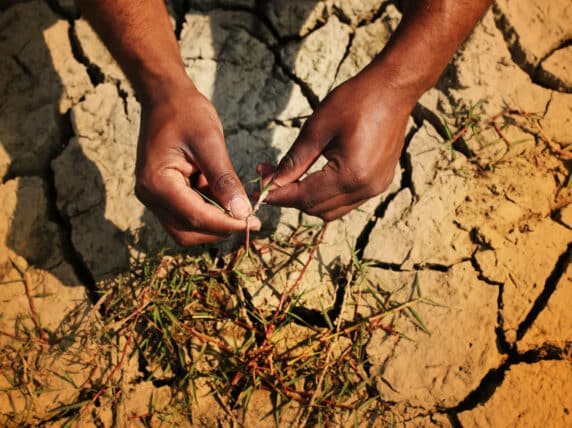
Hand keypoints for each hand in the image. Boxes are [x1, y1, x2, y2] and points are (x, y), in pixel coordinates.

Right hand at [135, 82, 259, 245]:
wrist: (165, 97)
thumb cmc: (186, 113)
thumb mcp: (209, 142)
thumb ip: (224, 179)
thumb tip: (242, 212)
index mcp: (157, 183)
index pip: (195, 217)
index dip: (227, 224)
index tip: (254, 223)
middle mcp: (150, 195)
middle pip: (188, 231)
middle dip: (219, 229)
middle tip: (249, 218)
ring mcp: (154, 197)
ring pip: (187, 227)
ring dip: (214, 221)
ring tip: (238, 204)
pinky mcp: (163, 194)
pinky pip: (186, 214)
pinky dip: (208, 210)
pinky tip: (224, 194)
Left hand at [259, 71, 413, 221]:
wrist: (393, 89)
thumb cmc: (355, 101)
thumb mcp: (317, 128)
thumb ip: (294, 161)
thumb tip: (271, 184)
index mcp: (351, 175)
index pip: (305, 198)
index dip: (278, 196)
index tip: (257, 189)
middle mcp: (365, 188)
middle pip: (317, 209)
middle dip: (289, 197)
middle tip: (269, 177)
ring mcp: (375, 188)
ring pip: (330, 210)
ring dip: (307, 199)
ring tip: (288, 178)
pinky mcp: (379, 183)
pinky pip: (345, 201)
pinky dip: (325, 195)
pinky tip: (313, 177)